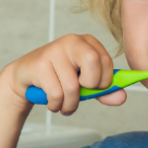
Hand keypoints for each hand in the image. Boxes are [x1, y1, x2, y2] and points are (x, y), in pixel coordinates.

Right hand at [0, 34, 125, 114]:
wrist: (25, 77)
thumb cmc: (59, 78)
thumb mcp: (84, 84)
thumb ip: (104, 90)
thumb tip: (122, 97)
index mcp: (87, 42)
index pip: (106, 61)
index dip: (104, 82)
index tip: (95, 89)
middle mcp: (71, 41)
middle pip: (93, 63)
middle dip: (90, 86)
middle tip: (80, 94)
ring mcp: (54, 51)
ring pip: (72, 87)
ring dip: (69, 105)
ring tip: (64, 106)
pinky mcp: (40, 64)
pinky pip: (56, 94)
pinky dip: (56, 105)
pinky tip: (52, 103)